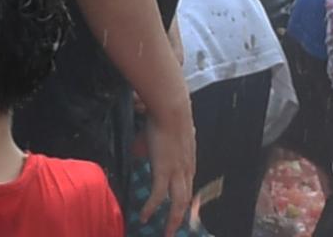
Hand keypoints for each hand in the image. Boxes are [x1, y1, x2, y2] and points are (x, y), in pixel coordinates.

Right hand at [139, 93, 197, 236]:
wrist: (171, 108)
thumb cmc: (167, 115)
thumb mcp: (166, 134)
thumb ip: (159, 144)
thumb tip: (145, 145)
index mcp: (189, 161)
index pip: (189, 186)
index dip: (185, 201)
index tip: (181, 213)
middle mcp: (186, 169)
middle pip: (186, 200)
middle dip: (180, 218)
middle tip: (173, 231)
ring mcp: (177, 172)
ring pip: (178, 203)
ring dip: (171, 221)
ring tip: (165, 233)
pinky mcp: (164, 171)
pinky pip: (158, 197)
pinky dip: (151, 208)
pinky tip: (143, 218)